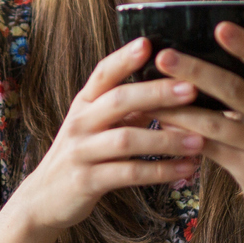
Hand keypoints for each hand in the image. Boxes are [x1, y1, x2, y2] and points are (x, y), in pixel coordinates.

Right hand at [6, 37, 205, 234]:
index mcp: (84, 103)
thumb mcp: (97, 126)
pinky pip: (129, 173)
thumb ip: (128, 109)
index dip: (124, 58)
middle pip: (118, 101)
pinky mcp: (86, 181)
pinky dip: (160, 171)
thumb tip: (170, 87)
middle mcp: (80, 122)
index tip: (149, 43)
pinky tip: (186, 169)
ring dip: (166, 139)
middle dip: (157, 93)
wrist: (44, 199)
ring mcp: (81, 152)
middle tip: (192, 89)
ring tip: (199, 141)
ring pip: (126, 140)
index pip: (103, 73)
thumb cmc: (82, 155)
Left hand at [151, 23, 243, 242]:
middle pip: (236, 89)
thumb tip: (201, 63)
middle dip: (197, 71)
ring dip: (180, 108)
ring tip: (150, 94)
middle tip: (164, 56)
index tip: (219, 25)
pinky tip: (162, 125)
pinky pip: (210, 149)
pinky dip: (184, 136)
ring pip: (217, 122)